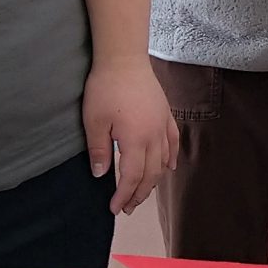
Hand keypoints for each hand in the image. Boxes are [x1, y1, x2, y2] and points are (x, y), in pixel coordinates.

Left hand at [84, 59, 176, 216]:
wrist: (124, 59)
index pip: (132, 177)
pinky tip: (170, 167)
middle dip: (139, 194)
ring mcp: (163, 125)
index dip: (124, 195)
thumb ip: (99, 150)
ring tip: (143, 193)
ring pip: (164, 161)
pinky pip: (173, 142)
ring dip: (154, 181)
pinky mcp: (166, 115)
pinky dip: (172, 158)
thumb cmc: (106, 88)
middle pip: (150, 174)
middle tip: (128, 208)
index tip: (114, 209)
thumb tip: (101, 175)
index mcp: (136, 140)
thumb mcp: (94, 121)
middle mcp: (154, 136)